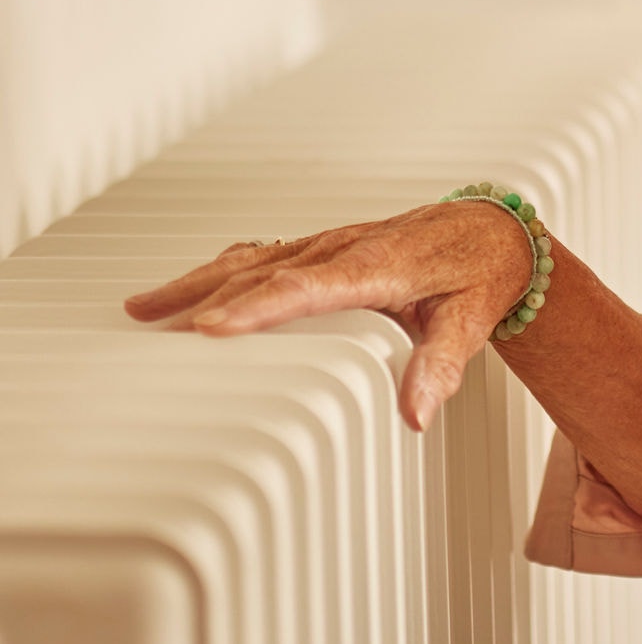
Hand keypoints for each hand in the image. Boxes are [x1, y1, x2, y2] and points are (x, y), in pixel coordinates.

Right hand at [122, 199, 537, 431]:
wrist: (493, 232)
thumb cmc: (479, 272)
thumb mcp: (472, 321)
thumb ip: (442, 365)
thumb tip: (416, 411)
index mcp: (379, 263)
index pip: (307, 286)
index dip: (256, 307)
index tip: (210, 328)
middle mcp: (346, 248)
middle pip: (265, 273)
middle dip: (207, 299)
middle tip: (156, 331)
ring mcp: (331, 245)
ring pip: (254, 260)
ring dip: (199, 282)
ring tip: (146, 308)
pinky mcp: (324, 249)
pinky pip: (263, 257)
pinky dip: (220, 271)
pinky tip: (188, 289)